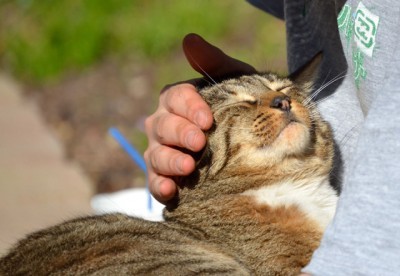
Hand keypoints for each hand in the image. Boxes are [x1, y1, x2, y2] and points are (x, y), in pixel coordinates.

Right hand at [144, 33, 255, 202]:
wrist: (253, 139)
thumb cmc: (241, 105)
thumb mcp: (235, 81)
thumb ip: (213, 62)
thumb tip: (189, 40)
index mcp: (178, 100)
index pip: (175, 98)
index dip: (189, 108)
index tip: (207, 120)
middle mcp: (164, 125)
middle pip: (163, 126)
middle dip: (180, 134)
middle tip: (199, 143)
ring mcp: (162, 152)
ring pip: (155, 154)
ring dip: (170, 160)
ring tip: (188, 166)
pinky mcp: (165, 178)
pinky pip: (155, 182)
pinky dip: (159, 186)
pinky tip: (170, 191)